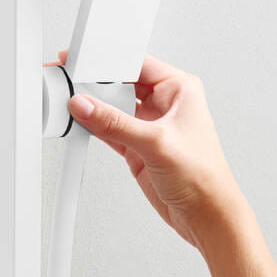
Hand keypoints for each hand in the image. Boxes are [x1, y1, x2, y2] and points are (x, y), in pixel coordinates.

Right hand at [53, 52, 249, 250]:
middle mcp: (164, 104)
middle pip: (121, 84)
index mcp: (180, 89)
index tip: (83, 62)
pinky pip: (109, 130)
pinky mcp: (137, 147)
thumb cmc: (204, 177)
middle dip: (95, 84)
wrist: (207, 216)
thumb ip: (116, 124)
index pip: (137, 64)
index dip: (109, 61)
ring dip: (92, 107)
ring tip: (69, 103)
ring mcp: (149, 126)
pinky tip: (78, 123)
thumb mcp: (157, 143)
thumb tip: (86, 106)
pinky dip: (93, 127)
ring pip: (112, 107)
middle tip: (70, 83)